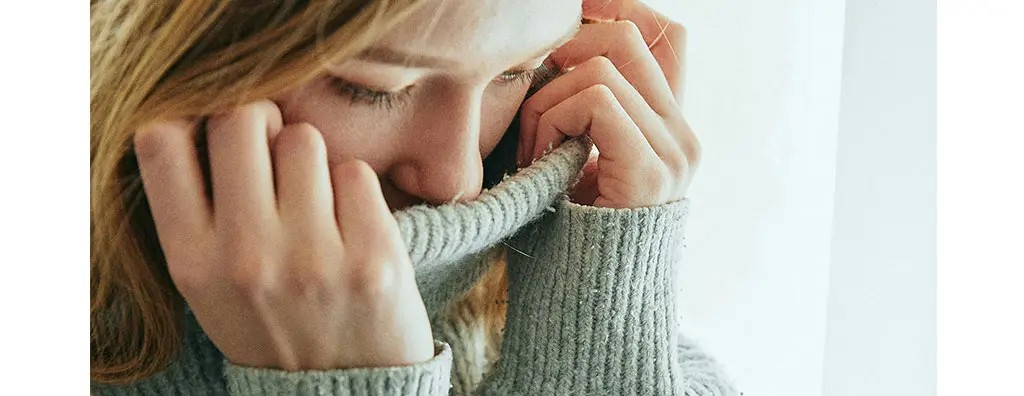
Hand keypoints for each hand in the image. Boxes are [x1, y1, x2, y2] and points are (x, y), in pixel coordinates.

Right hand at [133, 100, 433, 370]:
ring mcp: (312, 258)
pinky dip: (354, 188)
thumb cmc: (274, 325)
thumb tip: (207, 112)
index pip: (159, 143)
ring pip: (303, 138)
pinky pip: (356, 171)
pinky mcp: (374, 258)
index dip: (190, 120)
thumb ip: (199, 211)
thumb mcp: (211, 286)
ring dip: (311, 158)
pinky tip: (350, 224)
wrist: (345, 394)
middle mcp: (245, 257)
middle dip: (259, 123)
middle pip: (239, 119)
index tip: (215, 136)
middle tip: (274, 153)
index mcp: (192, 263)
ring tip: (316, 202)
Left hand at [517, 0, 698, 208]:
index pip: (666, 37)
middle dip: (570, 48)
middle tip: (537, 88)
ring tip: (535, 147)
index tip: (577, 13)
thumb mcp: (583, 158)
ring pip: (599, 69)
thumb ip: (590, 113)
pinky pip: (594, 102)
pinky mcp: (648, 171)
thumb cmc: (570, 227)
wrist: (585, 291)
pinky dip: (553, 121)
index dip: (619, 9)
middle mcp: (682, 136)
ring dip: (547, 103)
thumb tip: (560, 50)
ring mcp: (672, 153)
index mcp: (671, 129)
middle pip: (629, 38)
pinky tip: (541, 158)